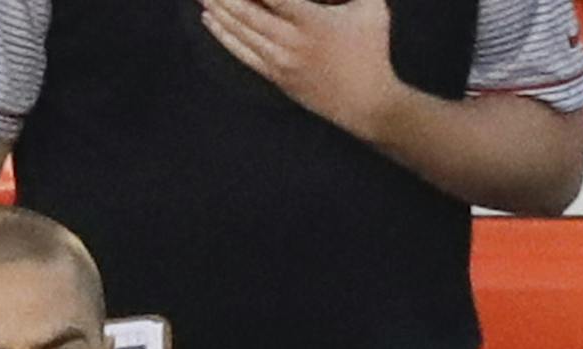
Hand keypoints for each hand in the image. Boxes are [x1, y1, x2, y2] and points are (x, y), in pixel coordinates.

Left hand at [197, 0, 407, 142]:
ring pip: (240, 30)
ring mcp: (280, 60)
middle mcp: (291, 40)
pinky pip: (242, 52)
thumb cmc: (372, 53)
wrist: (368, 105)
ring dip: (218, 9)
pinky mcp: (276, 76)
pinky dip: (223, 35)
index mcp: (311, 20)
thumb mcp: (373, 8)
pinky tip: (210, 20)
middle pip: (245, 9)